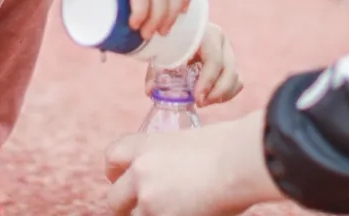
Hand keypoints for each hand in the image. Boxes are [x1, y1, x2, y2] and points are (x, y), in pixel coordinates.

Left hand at [106, 111, 282, 215]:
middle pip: (114, 198)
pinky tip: (186, 214)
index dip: (115, 172)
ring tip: (170, 209)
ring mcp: (149, 201)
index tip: (122, 180)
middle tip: (141, 208)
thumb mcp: (185, 141)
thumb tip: (167, 174)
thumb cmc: (224, 147)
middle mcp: (139, 172)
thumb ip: (166, 159)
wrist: (236, 162)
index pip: (111, 157)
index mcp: (144, 146)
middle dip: (125, 205)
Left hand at [145, 23, 242, 106]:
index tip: (197, 99)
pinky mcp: (231, 61)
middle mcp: (221, 40)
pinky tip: (211, 98)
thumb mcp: (163, 52)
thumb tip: (150, 91)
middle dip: (216, 92)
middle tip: (200, 103)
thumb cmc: (171, 40)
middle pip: (229, 70)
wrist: (182, 28)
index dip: (207, 82)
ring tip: (203, 102)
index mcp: (206, 33)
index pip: (214, 60)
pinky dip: (227, 93)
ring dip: (222, 95)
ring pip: (236, 77)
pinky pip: (237, 81)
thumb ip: (155, 71)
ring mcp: (228, 51)